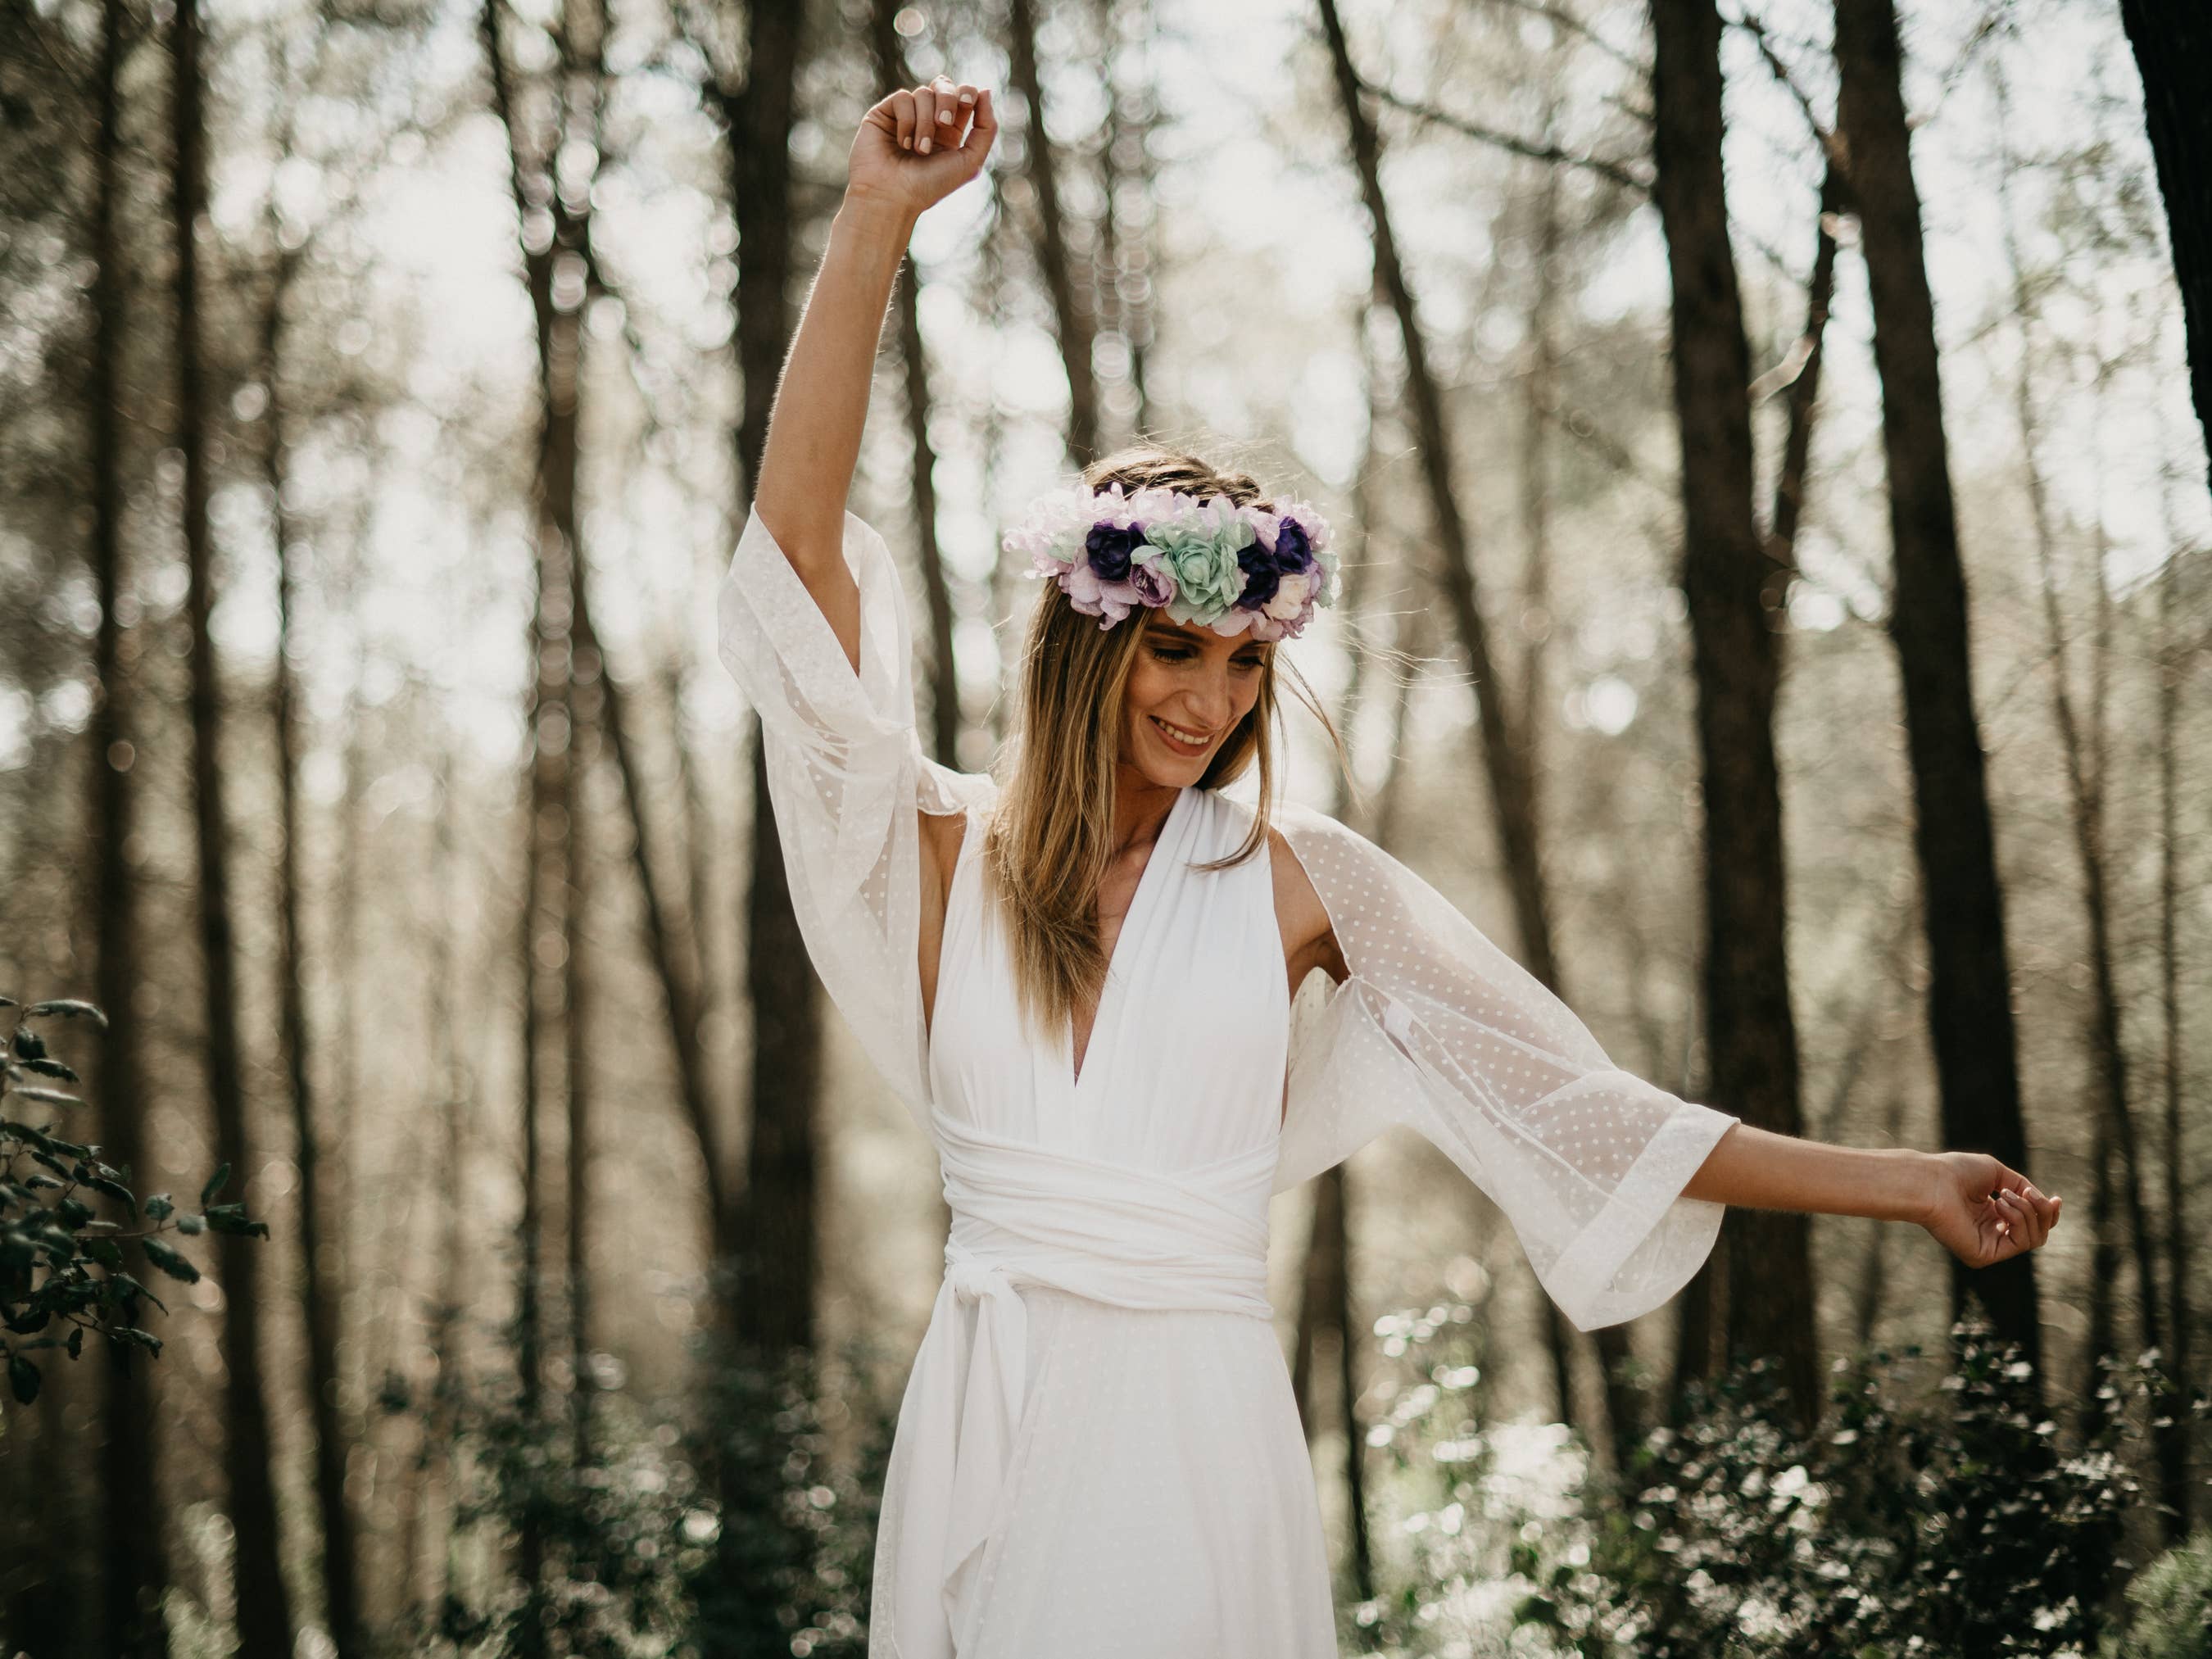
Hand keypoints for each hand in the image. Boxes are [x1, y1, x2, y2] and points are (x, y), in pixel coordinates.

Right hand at [847, 77, 996, 220]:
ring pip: (924, 93)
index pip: (963, 96)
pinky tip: (902, 144)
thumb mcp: (970, 161)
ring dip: (926, 122)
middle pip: (944, 85)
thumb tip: (985, 90)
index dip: (967, 93)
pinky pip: (903, 98)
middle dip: (948, 100)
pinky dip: (907, 121)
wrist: (893, 197)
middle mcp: (927, 121)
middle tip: (944, 123)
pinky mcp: (884, 113)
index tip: (968, 103)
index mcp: (949, 132)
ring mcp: (905, 116)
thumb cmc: (930, 185)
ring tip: (919, 150)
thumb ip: (986, 129)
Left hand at [1918, 1150, 2060, 1268]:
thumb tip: (2045, 1202)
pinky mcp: (1983, 1256)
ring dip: (2027, 1212)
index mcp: (1991, 1215)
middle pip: (2038, 1232)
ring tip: (2004, 1195)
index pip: (2031, 1223)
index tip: (2057, 1199)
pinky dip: (2018, 1219)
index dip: (2048, 1213)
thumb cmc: (1956, 1172)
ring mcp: (1987, 1246)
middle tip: (2028, 1193)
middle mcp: (1990, 1233)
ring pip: (2034, 1238)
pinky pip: (2020, 1242)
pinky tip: (1999, 1204)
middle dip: (2042, 1211)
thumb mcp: (1998, 1174)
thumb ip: (2023, 1188)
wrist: (1932, 1181)